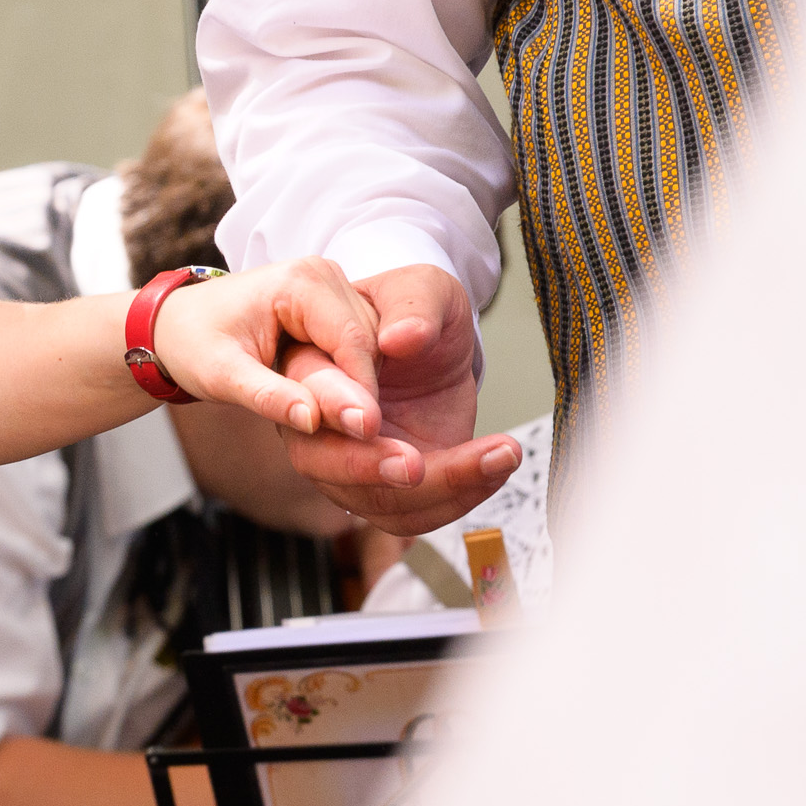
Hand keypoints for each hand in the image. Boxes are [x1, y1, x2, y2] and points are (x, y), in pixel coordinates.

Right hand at [280, 263, 522, 535]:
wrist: (434, 348)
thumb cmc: (415, 311)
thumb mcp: (422, 290)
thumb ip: (412, 305)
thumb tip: (401, 338)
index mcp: (308, 363)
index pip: (308, 392)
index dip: (334, 407)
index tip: (368, 418)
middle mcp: (315, 421)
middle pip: (321, 461)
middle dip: (368, 467)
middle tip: (415, 465)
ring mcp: (344, 461)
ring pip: (370, 499)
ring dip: (434, 489)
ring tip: (497, 455)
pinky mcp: (384, 488)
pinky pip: (411, 514)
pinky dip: (459, 498)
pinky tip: (497, 463)